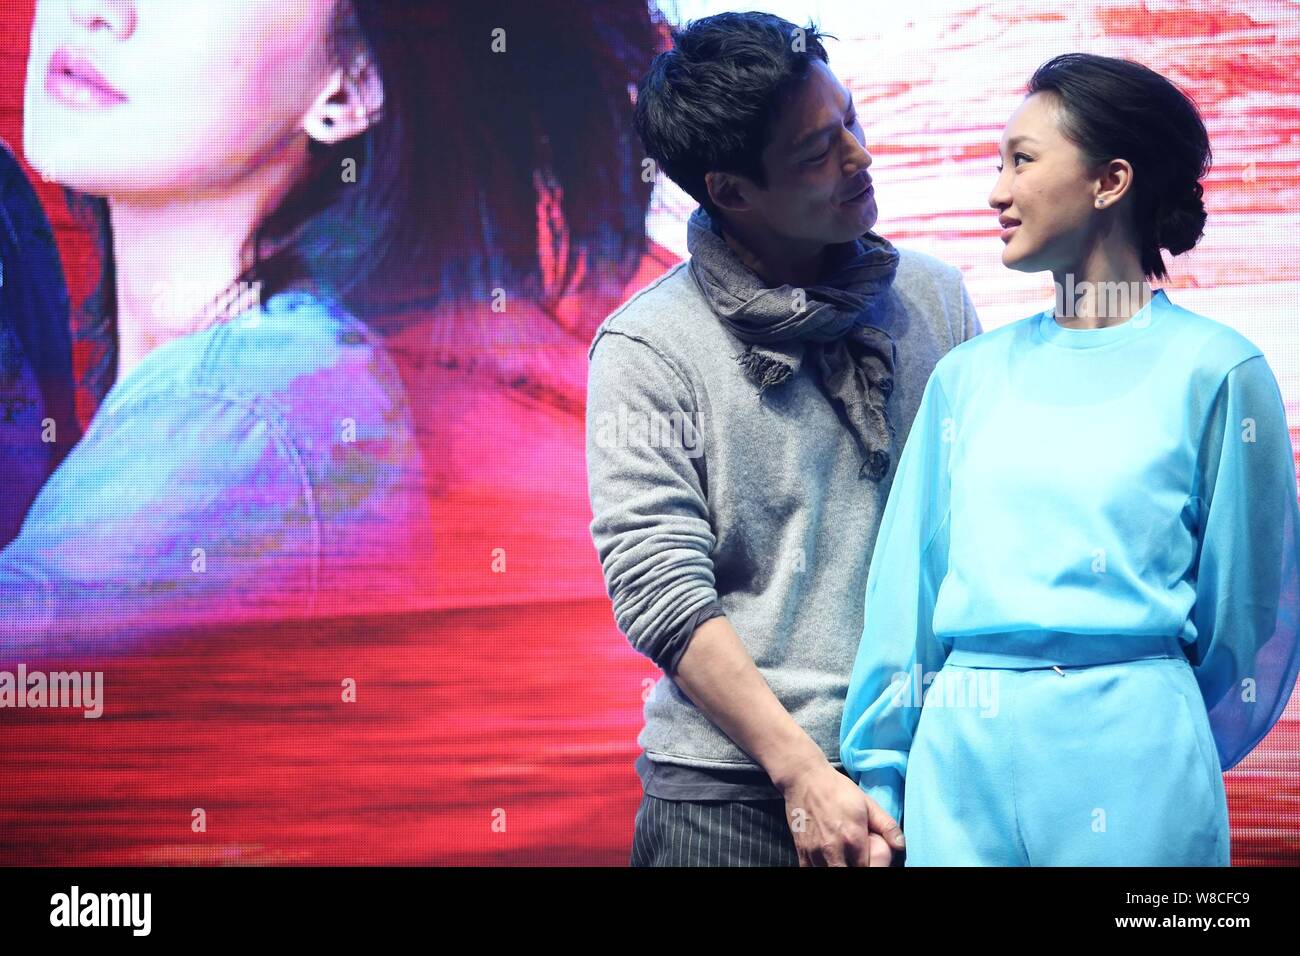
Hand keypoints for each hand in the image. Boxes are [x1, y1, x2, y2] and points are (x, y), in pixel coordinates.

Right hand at [777, 759, 903, 865]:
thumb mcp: (867, 803)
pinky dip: (819, 869)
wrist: (805, 778)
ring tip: (842, 860)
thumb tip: (901, 845)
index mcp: (854, 837)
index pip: (867, 870)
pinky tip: (826, 862)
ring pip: (828, 875)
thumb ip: (887, 826)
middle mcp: (834, 849)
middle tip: (856, 862)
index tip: (870, 862)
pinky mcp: (801, 851)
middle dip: (854, 871)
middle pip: (847, 874)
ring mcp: (815, 852)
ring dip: (837, 869)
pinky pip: (810, 871)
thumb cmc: (838, 789)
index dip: (871, 868)